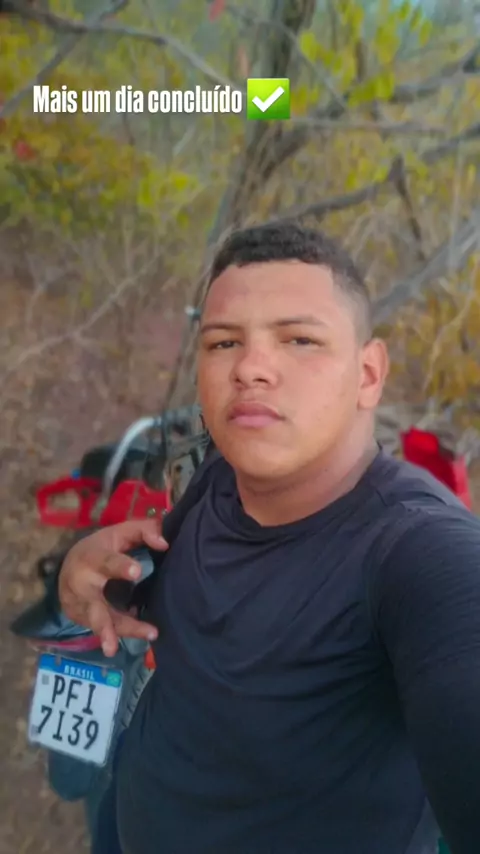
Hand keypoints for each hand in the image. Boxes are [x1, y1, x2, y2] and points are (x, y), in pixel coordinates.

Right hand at [58, 519, 168, 655]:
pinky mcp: (84, 620)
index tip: (136, 571)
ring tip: (116, 650)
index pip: (106, 561)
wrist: (70, 567)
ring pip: (99, 623)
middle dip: (103, 621)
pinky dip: (120, 634)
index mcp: (92, 557)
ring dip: (112, 635)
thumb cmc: (103, 547)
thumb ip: (144, 530)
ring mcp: (80, 606)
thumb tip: (164, 543)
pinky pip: (105, 629)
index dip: (119, 566)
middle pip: (92, 604)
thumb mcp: (121, 532)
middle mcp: (82, 584)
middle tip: (114, 637)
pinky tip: (142, 636)